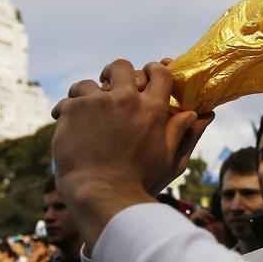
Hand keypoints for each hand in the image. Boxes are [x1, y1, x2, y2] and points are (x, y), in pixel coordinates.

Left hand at [51, 60, 212, 240]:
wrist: (102, 195)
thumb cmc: (139, 183)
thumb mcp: (168, 159)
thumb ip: (181, 134)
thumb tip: (197, 114)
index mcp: (152, 109)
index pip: (159, 73)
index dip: (154, 69)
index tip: (147, 74)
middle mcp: (126, 99)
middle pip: (122, 67)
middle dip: (116, 72)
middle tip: (109, 83)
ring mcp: (97, 102)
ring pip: (90, 83)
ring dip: (88, 94)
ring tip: (85, 110)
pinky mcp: (73, 110)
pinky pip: (69, 99)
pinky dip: (66, 110)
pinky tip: (65, 122)